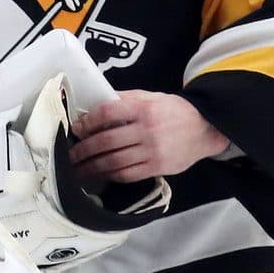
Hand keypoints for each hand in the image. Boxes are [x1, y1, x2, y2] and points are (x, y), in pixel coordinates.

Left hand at [69, 90, 229, 182]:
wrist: (204, 128)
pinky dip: (110, 175)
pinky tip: (100, 174)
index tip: (76, 129)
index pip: (107, 113)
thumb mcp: (149, 97)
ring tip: (77, 170)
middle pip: (106, 141)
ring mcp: (152, 151)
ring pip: (115, 162)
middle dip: (84, 150)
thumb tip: (93, 106)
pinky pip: (128, 174)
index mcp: (142, 108)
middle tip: (69, 155)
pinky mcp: (157, 168)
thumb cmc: (171, 110)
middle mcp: (146, 130)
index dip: (88, 122)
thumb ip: (123, 100)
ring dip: (92, 167)